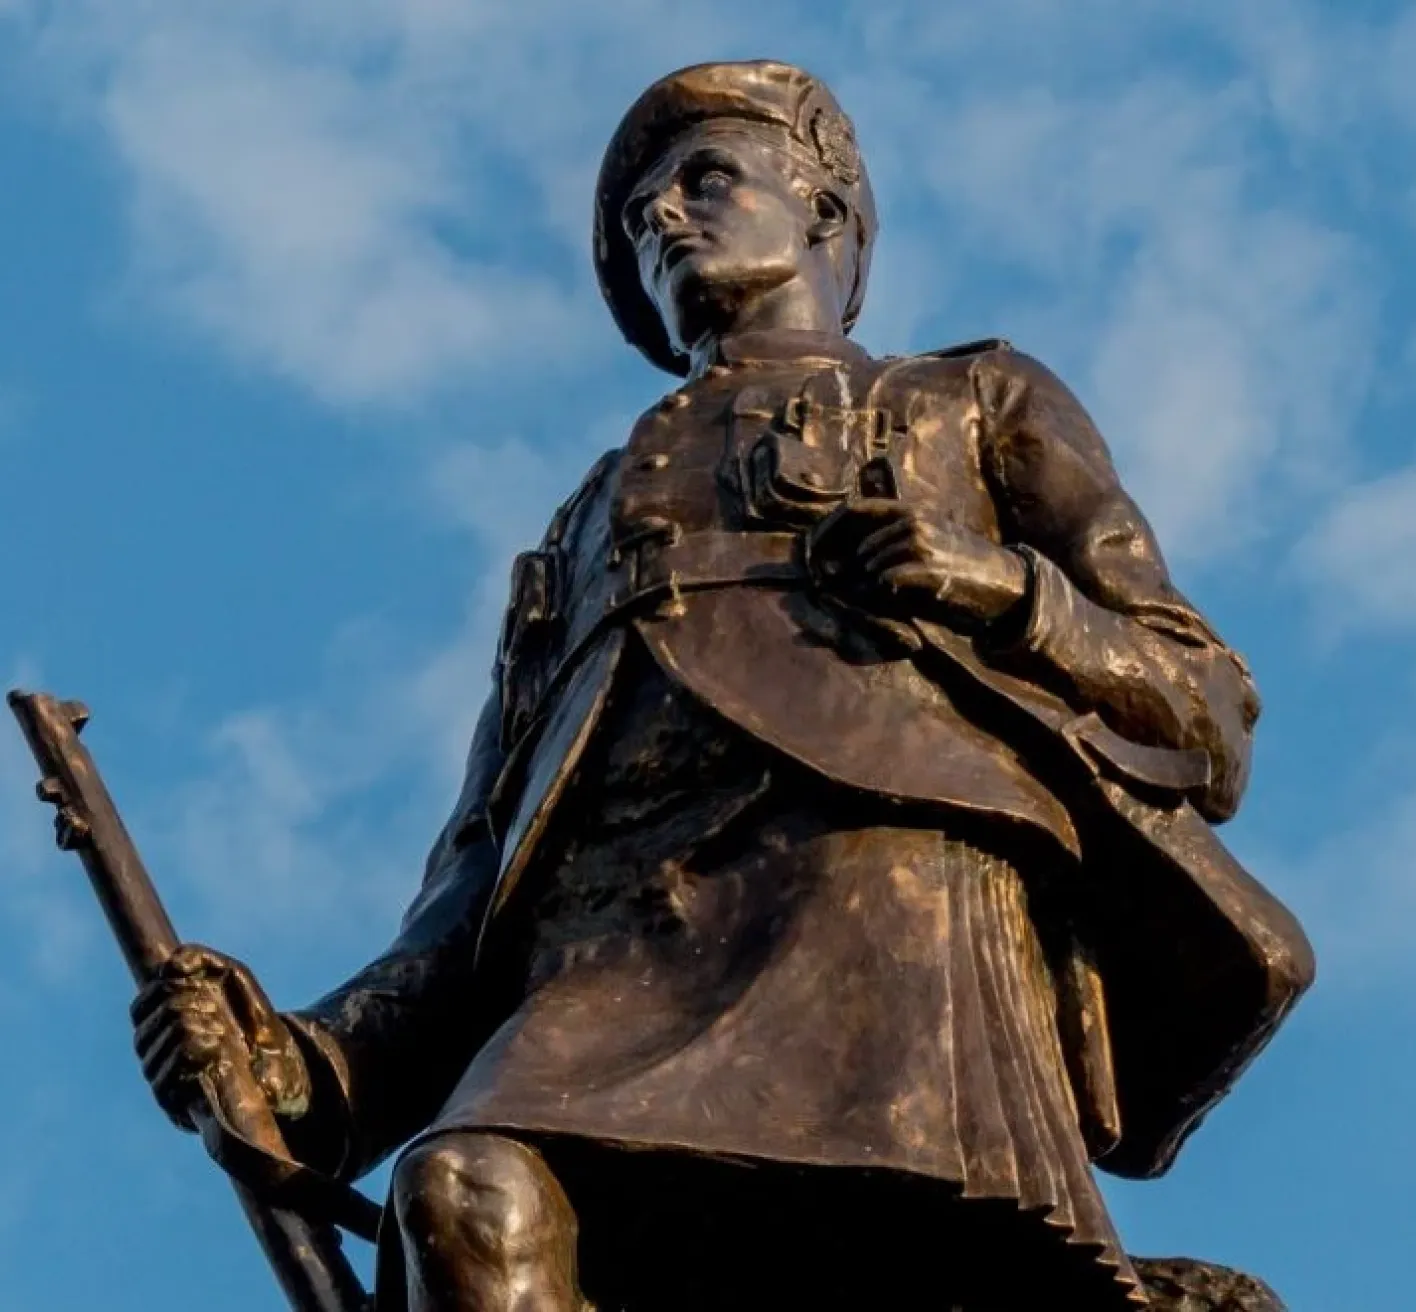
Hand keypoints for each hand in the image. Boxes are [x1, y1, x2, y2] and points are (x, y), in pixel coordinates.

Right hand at [131, 944, 310, 1130]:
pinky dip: (199, 1050)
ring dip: (201, 1027)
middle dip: (190, 1005)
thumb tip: (170, 965)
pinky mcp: (175, 1105)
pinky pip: (174, 1070)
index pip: (140, 1008)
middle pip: (155, 1021)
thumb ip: (200, 958)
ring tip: (223, 1033)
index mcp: (160, 1025)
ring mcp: (162, 1081)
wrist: (279, 1060)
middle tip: (216, 1011)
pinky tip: (219, 1048)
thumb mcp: (232, 976)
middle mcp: (154, 1055)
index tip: (196, 985)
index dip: (163, 990)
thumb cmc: (251, 1017)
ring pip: (167, 1041)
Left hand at [810, 499, 1030, 626]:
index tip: (813, 547)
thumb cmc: (963, 565)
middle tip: (831, 583)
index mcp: (912, 511)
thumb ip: (893, 540)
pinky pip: (887, 581)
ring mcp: (921, 544)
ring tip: (865, 594)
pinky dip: (881, 592)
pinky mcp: (927, 569)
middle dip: (844, 565)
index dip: (831, 527)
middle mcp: (914, 522)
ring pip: (872, 564)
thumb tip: (848, 556)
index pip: (859, 509)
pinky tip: (888, 599)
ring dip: (864, 583)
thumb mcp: (930, 538)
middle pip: (862, 543)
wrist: (1004, 582)